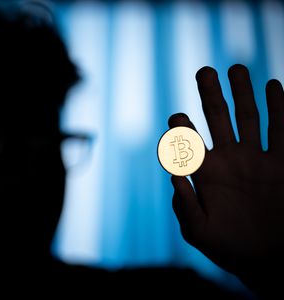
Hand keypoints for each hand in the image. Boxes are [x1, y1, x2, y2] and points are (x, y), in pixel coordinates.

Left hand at [169, 64, 283, 296]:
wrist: (269, 260)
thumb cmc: (228, 248)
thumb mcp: (199, 230)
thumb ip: (184, 204)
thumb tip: (172, 176)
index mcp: (205, 173)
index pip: (189, 143)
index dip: (182, 128)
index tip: (177, 117)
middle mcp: (229, 160)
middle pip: (217, 119)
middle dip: (211, 95)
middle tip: (204, 72)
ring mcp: (257, 159)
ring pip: (249, 117)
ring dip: (244, 92)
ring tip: (236, 68)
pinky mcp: (283, 165)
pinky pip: (282, 131)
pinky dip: (280, 109)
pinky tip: (274, 86)